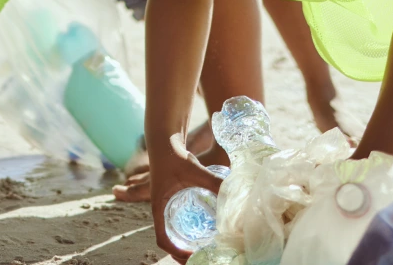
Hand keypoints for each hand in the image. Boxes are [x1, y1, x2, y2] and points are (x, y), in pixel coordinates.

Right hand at [149, 135, 224, 262]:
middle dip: (180, 252)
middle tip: (199, 258)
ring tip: (200, 248)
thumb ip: (213, 181)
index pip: (162, 239)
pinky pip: (172, 220)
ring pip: (169, 230)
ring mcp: (164, 202)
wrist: (163, 139)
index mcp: (159, 206)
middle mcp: (160, 208)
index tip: (192, 257)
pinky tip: (197, 228)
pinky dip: (181, 229)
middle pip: (167, 238)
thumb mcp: (194, 170)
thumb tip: (233, 195)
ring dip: (181, 242)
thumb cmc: (174, 155)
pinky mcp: (169, 196)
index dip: (176, 253)